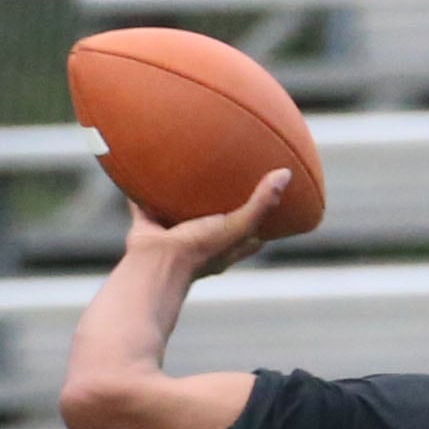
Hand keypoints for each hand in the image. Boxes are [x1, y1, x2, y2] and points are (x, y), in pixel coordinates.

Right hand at [123, 168, 288, 280]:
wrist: (156, 265)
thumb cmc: (200, 252)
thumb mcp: (238, 226)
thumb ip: (261, 203)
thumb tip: (285, 174)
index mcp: (227, 244)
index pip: (253, 229)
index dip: (263, 213)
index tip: (270, 191)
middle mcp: (203, 238)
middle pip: (218, 216)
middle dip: (223, 198)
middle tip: (230, 170)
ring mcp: (175, 232)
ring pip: (181, 208)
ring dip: (183, 192)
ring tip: (188, 163)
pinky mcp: (150, 225)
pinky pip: (146, 202)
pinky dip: (143, 188)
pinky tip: (143, 166)